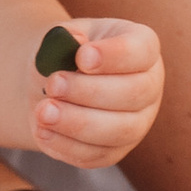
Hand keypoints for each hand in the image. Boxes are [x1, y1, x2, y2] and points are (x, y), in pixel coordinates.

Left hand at [28, 20, 163, 171]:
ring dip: (77, 123)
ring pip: (117, 130)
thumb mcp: (65, 35)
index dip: (115, 55)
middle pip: (132, 93)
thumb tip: (74, 43)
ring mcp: (136, 124)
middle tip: (53, 84)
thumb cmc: (65, 53)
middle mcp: (148, 88)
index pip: (141, 51)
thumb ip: (67, 37)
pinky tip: (42, 130)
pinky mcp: (113, 151)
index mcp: (143, 49)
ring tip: (43, 112)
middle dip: (90, 91)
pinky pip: (94, 155)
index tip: (82, 57)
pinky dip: (65, 144)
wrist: (54, 84)